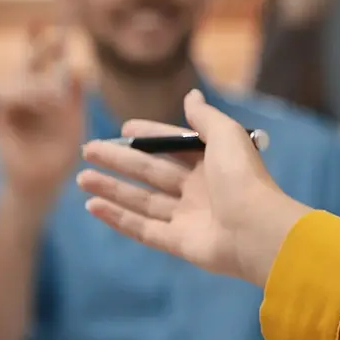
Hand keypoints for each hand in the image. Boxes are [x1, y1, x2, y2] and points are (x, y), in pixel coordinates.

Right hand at [0, 23, 85, 208]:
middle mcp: (25, 97)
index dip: (42, 39)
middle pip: (28, 63)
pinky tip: (47, 101)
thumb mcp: (75, 128)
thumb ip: (76, 101)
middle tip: (51, 33)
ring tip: (57, 96)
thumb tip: (81, 70)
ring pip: (18, 80)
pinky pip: (7, 99)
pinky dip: (26, 97)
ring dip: (38, 82)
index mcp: (43, 95)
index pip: (42, 61)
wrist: (39, 189)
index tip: (48, 19)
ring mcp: (11, 108)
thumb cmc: (58, 161)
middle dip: (38, 47)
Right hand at [78, 91, 311, 286]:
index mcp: (211, 163)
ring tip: (82, 178)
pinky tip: (93, 206)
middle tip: (88, 150)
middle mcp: (198, 190)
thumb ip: (203, 117)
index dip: (149, 137)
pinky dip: (117, 218)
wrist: (257, 231)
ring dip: (111, 188)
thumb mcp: (225, 136)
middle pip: (150, 172)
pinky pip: (142, 228)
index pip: (173, 146)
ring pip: (141, 200)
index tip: (124, 129)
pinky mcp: (178, 243)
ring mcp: (187, 218)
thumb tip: (190, 96)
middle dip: (119, 161)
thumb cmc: (243, 179)